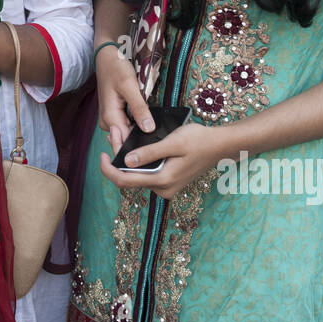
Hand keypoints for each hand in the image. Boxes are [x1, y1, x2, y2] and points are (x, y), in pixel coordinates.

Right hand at [94, 43, 153, 154]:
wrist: (106, 58)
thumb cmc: (116, 68)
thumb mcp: (130, 86)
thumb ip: (139, 108)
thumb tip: (149, 129)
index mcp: (109, 117)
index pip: (125, 142)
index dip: (141, 144)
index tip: (157, 143)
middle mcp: (107, 122)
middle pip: (126, 139)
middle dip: (142, 138)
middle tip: (159, 134)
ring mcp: (109, 119)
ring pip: (127, 133)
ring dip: (139, 131)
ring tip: (153, 125)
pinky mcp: (114, 115)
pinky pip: (126, 125)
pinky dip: (136, 124)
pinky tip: (146, 120)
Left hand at [97, 119, 225, 200]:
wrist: (221, 146)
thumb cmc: (199, 141)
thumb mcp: (173, 142)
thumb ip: (149, 153)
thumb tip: (126, 161)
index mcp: (162, 180)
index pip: (125, 181)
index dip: (108, 169)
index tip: (101, 155)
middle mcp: (163, 189)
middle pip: (130, 177)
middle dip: (118, 157)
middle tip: (115, 132)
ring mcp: (166, 187)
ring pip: (137, 175)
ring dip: (127, 158)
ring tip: (123, 134)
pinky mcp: (169, 181)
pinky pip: (147, 174)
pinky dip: (138, 161)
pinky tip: (136, 145)